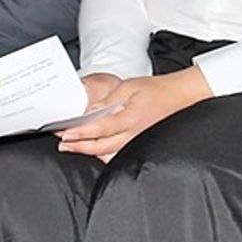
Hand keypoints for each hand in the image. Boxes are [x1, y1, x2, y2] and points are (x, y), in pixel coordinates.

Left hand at [57, 68, 212, 161]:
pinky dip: (103, 155)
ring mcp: (137, 142)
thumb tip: (91, 111)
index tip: (65, 134)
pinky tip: (94, 151)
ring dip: (89, 152)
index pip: (101, 129)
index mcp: (131, 118)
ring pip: (108, 154)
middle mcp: (134, 134)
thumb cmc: (156, 90)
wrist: (179, 96)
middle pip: (101, 147)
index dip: (81, 133)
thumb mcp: (129, 86)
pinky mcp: (139, 145)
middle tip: (62, 144)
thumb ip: (109, 100)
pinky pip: (118, 154)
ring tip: (73, 148)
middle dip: (79, 146)